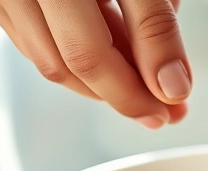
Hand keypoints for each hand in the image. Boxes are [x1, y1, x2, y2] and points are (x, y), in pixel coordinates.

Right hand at [0, 0, 191, 128]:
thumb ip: (154, 26)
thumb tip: (171, 88)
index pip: (87, 56)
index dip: (132, 91)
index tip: (171, 108)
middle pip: (63, 67)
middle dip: (119, 94)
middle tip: (165, 108)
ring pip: (47, 60)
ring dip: (99, 81)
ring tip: (146, 84)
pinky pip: (35, 41)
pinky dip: (75, 55)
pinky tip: (113, 55)